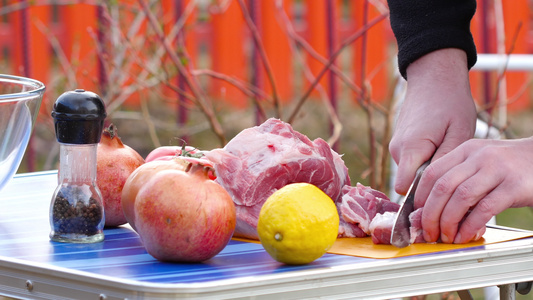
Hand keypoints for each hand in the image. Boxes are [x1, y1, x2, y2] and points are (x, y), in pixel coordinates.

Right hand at [389, 48, 476, 194]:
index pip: (404, 189)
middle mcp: (397, 150)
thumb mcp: (459, 133)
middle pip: (410, 182)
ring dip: (429, 170)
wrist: (433, 76)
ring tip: (448, 153)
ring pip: (412, 172)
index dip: (421, 198)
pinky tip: (440, 146)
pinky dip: (425, 160)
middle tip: (455, 173)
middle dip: (430, 184)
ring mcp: (396, 146)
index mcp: (410, 149)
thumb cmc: (450, 101)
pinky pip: (411, 161)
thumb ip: (446, 163)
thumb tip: (439, 189)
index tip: (441, 199)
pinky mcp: (399, 143)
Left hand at [415, 137, 532, 242]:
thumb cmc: (509, 167)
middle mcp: (479, 157)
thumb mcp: (480, 164)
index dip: (420, 197)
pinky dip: (470, 225)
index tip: (418, 215)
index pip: (432, 172)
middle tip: (428, 231)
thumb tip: (431, 209)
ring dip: (448, 222)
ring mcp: (497, 170)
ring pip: (461, 198)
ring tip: (446, 236)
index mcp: (466, 150)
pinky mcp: (514, 186)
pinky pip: (485, 209)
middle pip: (442, 187)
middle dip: (430, 214)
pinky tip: (466, 235)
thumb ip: (459, 179)